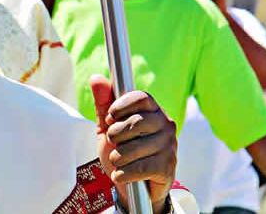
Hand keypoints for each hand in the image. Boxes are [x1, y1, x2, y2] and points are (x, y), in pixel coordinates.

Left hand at [91, 75, 176, 211]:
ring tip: (119, 161)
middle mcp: (166, 125)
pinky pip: (139, 168)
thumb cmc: (122, 151)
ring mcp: (169, 146)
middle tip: (114, 143)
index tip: (110, 118)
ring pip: (133, 148)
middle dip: (115, 135)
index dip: (120, 106)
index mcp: (153, 110)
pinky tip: (122, 175)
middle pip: (135, 122)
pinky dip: (123, 173)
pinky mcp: (168, 168)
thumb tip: (96, 77)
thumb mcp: (108, 127)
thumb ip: (103, 103)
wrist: (134, 188)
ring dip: (117, 158)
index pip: (141, 97)